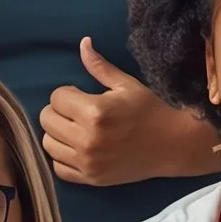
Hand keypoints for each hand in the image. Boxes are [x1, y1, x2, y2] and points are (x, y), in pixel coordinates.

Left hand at [40, 41, 220, 189]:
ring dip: (58, 134)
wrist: (174, 145)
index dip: (67, 93)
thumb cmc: (151, 111)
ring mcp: (88, 162)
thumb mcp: (126, 85)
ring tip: (75, 130)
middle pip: (47, 120)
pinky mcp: (92, 178)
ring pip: (49, 144)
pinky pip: (59, 168)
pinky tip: (77, 149)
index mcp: (95, 112)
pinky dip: (63, 158)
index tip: (82, 96)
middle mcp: (87, 139)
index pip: (56, 97)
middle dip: (58, 111)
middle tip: (76, 112)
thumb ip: (99, 67)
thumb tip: (83, 42)